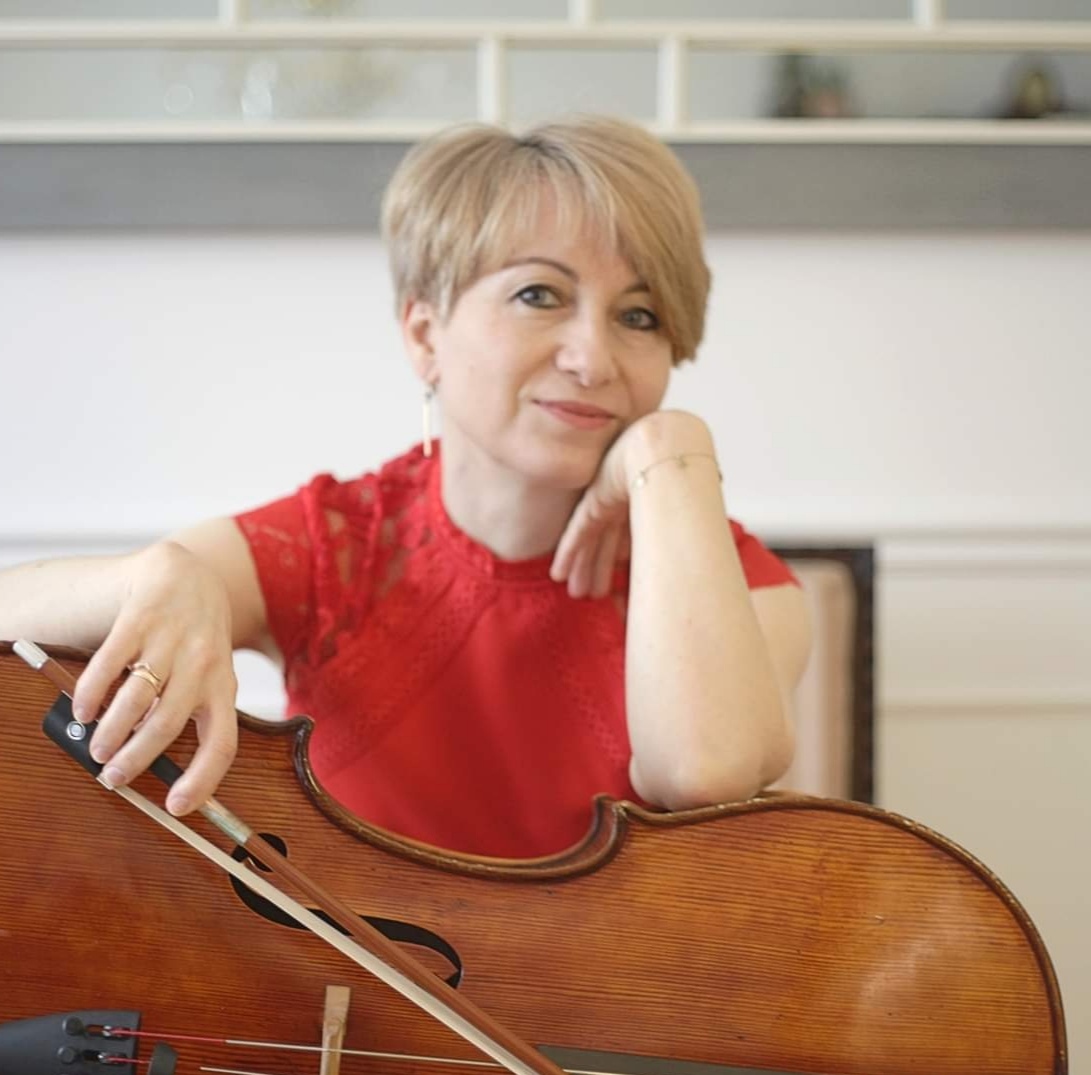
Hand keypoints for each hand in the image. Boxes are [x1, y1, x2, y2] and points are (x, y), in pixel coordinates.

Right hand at [72, 540, 238, 815]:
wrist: (186, 574)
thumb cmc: (196, 639)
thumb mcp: (207, 674)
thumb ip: (187, 711)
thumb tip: (145, 761)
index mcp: (223, 684)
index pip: (223, 742)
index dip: (202, 779)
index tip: (176, 807)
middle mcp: (204, 662)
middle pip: (169, 724)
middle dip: (137, 758)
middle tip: (113, 777)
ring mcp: (173, 638)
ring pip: (137, 698)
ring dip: (111, 730)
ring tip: (95, 747)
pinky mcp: (142, 617)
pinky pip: (110, 663)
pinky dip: (92, 693)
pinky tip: (82, 709)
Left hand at [550, 411, 715, 598]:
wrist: (670, 450)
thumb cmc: (688, 475)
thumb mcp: (686, 509)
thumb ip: (683, 531)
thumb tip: (703, 559)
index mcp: (648, 500)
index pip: (631, 537)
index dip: (624, 562)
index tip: (620, 585)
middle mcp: (625, 501)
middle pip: (608, 542)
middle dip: (600, 568)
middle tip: (592, 595)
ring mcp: (607, 500)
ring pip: (591, 541)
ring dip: (584, 568)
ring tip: (576, 592)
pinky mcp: (593, 502)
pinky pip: (577, 533)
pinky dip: (567, 554)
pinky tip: (557, 573)